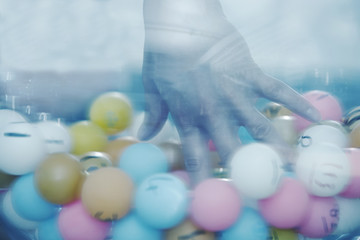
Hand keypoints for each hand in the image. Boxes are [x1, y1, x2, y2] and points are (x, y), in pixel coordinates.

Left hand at [138, 1, 319, 185]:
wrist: (182, 23)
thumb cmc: (164, 54)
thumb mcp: (152, 86)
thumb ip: (153, 114)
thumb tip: (143, 136)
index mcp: (188, 118)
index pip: (196, 158)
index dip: (203, 181)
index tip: (210, 198)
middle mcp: (214, 113)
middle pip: (231, 151)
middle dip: (244, 174)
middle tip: (259, 190)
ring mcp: (235, 95)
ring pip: (259, 128)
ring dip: (276, 149)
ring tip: (290, 167)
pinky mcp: (251, 75)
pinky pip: (278, 91)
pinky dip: (296, 102)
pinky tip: (314, 115)